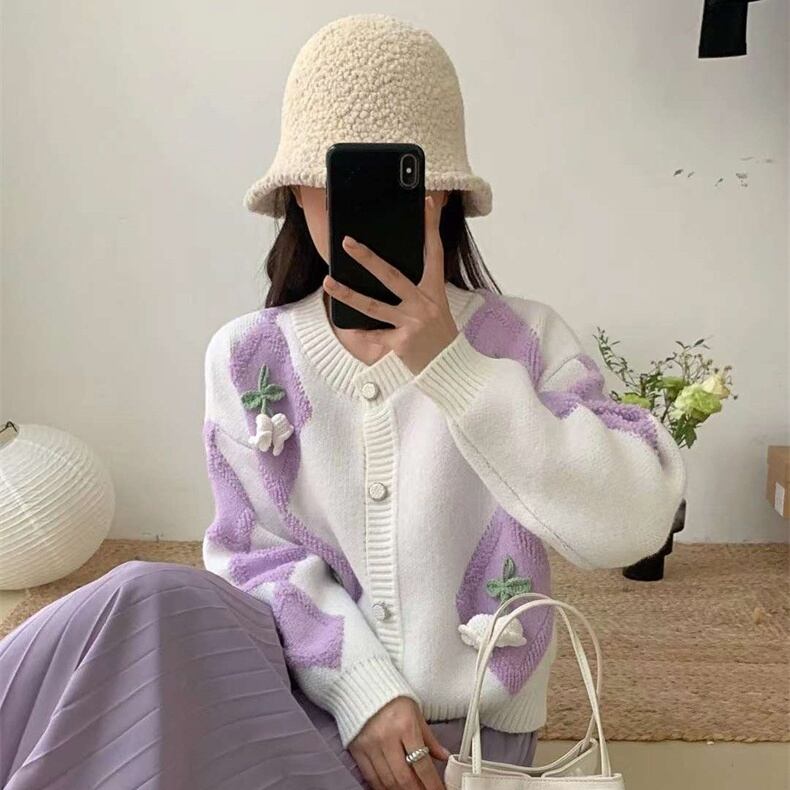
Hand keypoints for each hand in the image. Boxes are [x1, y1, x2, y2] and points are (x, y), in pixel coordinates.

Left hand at [322, 194, 457, 373]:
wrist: (450, 368)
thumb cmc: (439, 335)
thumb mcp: (436, 306)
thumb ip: (418, 288)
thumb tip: (387, 270)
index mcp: (434, 290)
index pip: (434, 252)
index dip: (431, 227)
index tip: (426, 203)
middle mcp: (423, 304)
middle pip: (392, 276)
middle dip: (368, 258)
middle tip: (348, 242)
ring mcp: (412, 323)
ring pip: (373, 306)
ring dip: (348, 293)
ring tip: (328, 282)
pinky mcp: (401, 343)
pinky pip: (373, 334)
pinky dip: (359, 331)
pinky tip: (343, 324)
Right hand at [348, 696, 449, 789]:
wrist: (362, 683)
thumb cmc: (391, 695)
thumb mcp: (415, 712)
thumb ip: (429, 738)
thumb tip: (443, 756)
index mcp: (405, 726)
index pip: (422, 764)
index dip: (432, 784)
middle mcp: (386, 738)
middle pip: (404, 778)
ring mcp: (370, 745)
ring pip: (387, 781)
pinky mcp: (357, 750)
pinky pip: (370, 777)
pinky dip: (382, 787)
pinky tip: (392, 789)